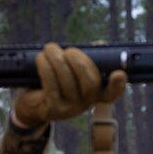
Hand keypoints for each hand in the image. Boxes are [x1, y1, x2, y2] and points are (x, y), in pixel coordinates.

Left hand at [13, 44, 127, 127]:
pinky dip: (46, 67)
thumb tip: (100, 44)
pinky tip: (41, 58)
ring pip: (68, 81)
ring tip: (49, 49)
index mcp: (97, 93)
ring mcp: (71, 109)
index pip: (112, 92)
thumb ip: (89, 56)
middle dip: (79, 61)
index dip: (118, 84)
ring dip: (57, 59)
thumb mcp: (73, 68)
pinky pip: (51, 85)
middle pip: (91, 83)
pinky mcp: (53, 109)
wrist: (33, 100)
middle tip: (68, 50)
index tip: (119, 74)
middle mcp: (87, 103)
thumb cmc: (57, 78)